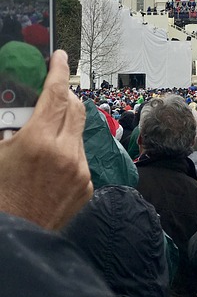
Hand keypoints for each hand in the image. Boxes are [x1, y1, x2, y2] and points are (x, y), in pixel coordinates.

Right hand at [0, 50, 92, 228]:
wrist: (15, 239)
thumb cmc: (0, 195)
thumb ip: (12, 126)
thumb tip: (20, 104)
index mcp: (38, 142)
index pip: (55, 94)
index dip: (58, 71)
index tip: (60, 57)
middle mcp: (65, 152)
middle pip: (74, 106)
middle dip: (64, 96)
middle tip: (52, 94)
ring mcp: (79, 169)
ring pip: (78, 131)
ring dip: (65, 127)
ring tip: (45, 139)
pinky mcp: (87, 185)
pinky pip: (80, 156)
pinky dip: (68, 152)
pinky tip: (51, 166)